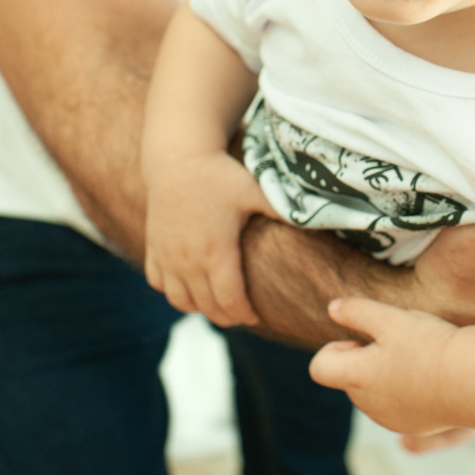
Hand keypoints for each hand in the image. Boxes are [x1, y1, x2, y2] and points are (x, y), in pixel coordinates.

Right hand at [144, 153, 273, 326]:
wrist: (178, 158)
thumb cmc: (219, 175)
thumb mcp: (254, 191)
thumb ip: (283, 210)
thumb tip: (320, 217)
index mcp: (217, 253)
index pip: (230, 302)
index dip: (244, 315)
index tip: (256, 315)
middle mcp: (189, 261)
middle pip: (207, 308)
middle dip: (227, 316)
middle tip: (242, 314)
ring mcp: (168, 257)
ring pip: (180, 302)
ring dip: (199, 308)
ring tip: (216, 303)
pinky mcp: (154, 247)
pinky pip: (159, 283)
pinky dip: (174, 291)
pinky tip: (189, 285)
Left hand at [309, 296, 462, 433]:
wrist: (473, 380)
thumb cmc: (429, 345)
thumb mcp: (389, 318)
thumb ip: (355, 311)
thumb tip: (332, 308)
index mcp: (356, 378)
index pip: (319, 367)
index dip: (334, 348)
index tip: (362, 340)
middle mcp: (368, 405)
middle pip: (349, 378)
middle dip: (365, 359)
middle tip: (397, 343)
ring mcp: (391, 419)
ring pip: (374, 391)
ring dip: (386, 374)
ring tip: (417, 358)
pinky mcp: (414, 425)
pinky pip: (397, 404)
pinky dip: (406, 389)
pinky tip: (430, 374)